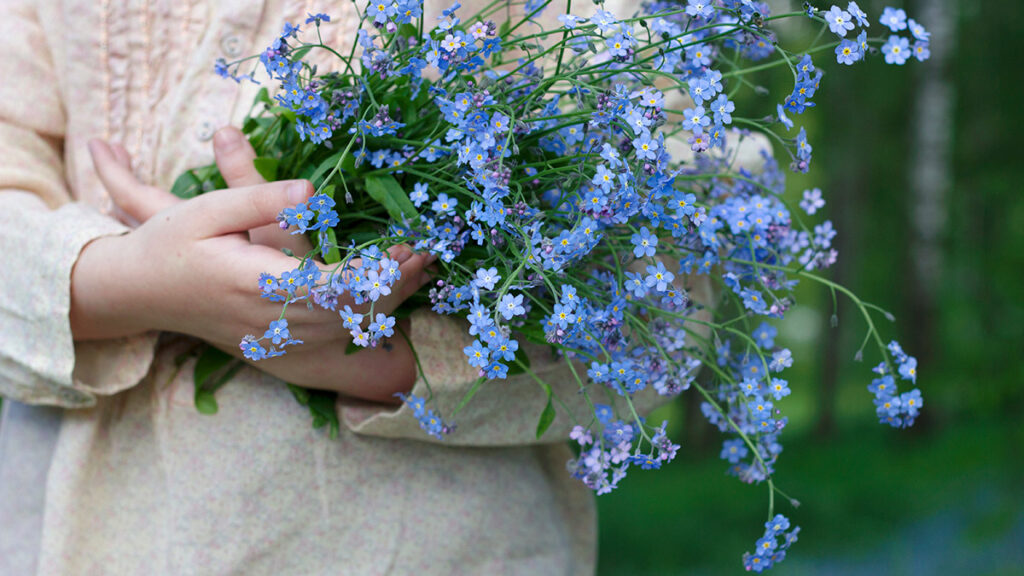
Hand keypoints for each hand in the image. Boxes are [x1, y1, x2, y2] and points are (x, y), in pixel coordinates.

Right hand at [71, 135, 430, 400]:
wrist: (140, 293)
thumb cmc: (173, 243)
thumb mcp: (208, 210)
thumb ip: (260, 198)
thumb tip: (315, 192)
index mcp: (253, 283)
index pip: (328, 287)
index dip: (372, 274)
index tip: (405, 250)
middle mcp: (269, 320)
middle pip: (348, 313)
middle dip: (393, 286)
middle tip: (428, 255)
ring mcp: (274, 339)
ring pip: (345, 330)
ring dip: (387, 302)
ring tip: (422, 269)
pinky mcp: (277, 346)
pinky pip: (332, 340)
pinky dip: (366, 318)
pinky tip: (390, 294)